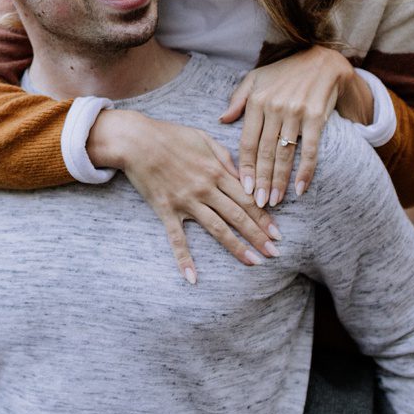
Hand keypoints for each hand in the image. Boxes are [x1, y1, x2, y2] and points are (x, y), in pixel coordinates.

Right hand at [89, 109, 279, 282]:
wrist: (135, 140)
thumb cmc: (169, 135)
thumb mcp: (203, 138)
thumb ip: (225, 157)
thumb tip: (242, 175)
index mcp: (216, 170)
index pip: (247, 199)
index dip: (264, 217)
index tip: (278, 234)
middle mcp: (205, 188)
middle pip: (238, 216)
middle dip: (258, 236)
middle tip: (275, 254)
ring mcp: (186, 201)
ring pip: (217, 228)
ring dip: (236, 247)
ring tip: (254, 262)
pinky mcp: (166, 210)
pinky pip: (177, 239)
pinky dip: (184, 259)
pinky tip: (192, 278)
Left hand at [220, 47, 374, 206]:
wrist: (321, 60)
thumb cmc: (284, 71)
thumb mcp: (255, 79)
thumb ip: (238, 100)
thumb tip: (221, 120)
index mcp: (257, 101)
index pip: (248, 141)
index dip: (245, 167)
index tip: (243, 188)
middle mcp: (275, 108)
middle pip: (265, 152)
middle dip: (261, 181)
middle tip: (258, 204)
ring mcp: (296, 113)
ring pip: (284, 154)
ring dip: (279, 180)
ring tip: (274, 200)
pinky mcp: (316, 117)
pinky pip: (310, 149)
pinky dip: (305, 170)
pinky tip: (300, 188)